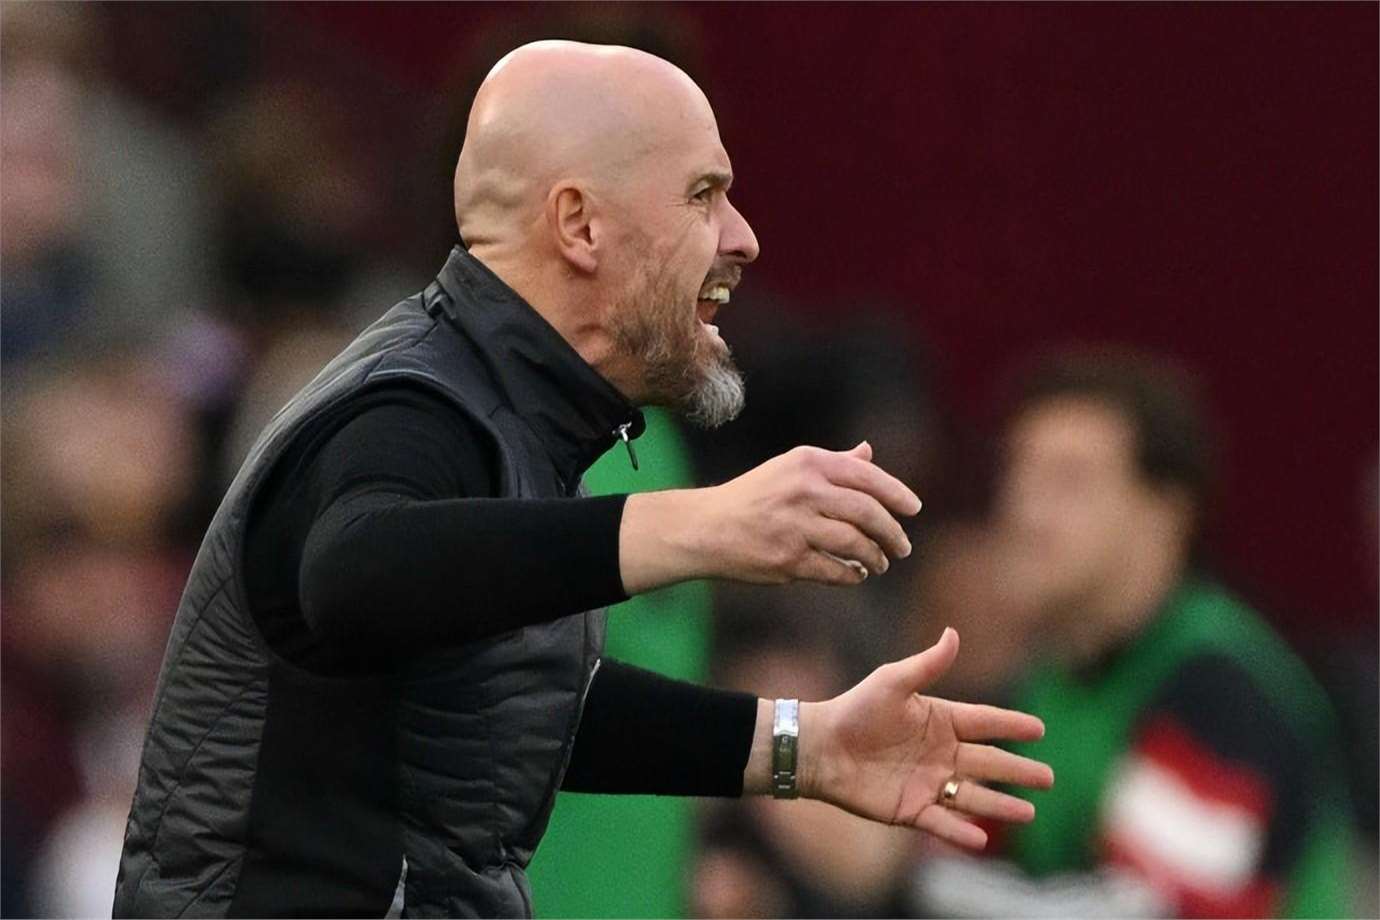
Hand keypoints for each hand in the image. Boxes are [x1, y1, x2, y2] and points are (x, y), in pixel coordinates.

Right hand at [620, 441, 921, 593]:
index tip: (914, 509)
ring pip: (856, 544)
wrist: (706, 528)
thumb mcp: (790, 469)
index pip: (867, 476)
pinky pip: (835, 571)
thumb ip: (833, 463)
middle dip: (892, 532)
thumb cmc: (753, 497)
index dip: (897, 494)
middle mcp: (803, 490)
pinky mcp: (788, 559)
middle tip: (903, 546)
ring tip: (881, 563)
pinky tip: (856, 575)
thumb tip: (869, 453)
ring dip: (876, 557)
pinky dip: (852, 575)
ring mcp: (795, 526)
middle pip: (867, 512)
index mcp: (807, 463)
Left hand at [799, 628, 1052, 848]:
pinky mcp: (909, 809)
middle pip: (987, 763)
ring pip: (972, 796)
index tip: (1039, 728)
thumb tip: (953, 633)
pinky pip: (941, 822)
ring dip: (999, 805)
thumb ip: (927, 665)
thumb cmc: (855, 709)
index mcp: (939, 720)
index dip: (1011, 725)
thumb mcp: (892, 682)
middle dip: (1018, 771)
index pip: (984, 722)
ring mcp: (927, 783)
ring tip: (1028, 812)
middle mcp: (940, 754)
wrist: (819, 747)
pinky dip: (961, 832)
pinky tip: (981, 840)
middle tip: (1049, 778)